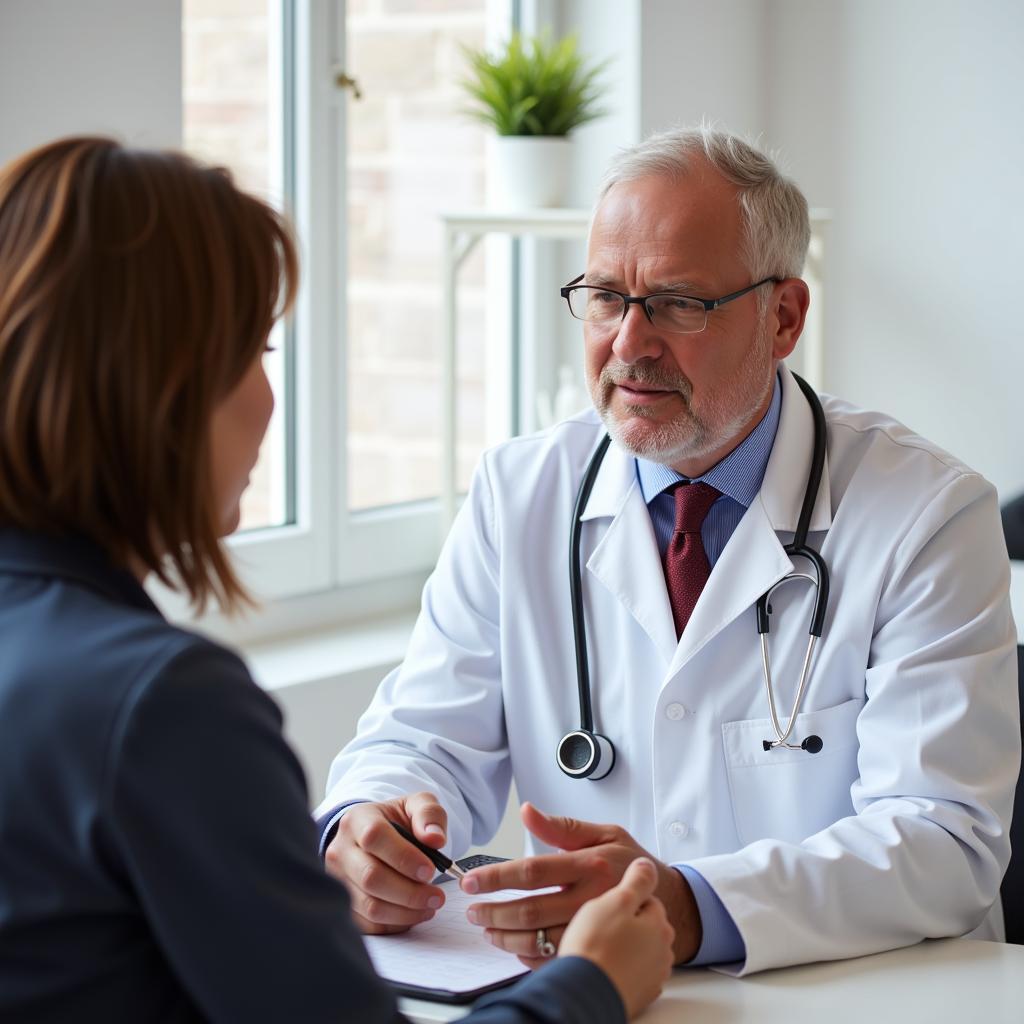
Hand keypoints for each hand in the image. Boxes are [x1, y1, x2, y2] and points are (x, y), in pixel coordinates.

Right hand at [324, 791, 448, 934]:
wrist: (374, 835)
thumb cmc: (397, 821)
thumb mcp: (416, 805)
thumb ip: (430, 814)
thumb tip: (435, 839)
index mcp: (357, 820)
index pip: (374, 837)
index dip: (403, 856)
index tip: (430, 870)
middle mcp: (341, 850)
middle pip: (371, 877)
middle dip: (410, 892)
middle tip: (437, 896)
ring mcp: (338, 880)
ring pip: (370, 905)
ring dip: (406, 911)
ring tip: (430, 905)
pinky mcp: (344, 904)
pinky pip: (369, 924)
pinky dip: (396, 923)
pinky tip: (415, 913)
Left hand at [461, 802, 700, 964]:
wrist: (667, 899)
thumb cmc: (631, 862)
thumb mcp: (604, 832)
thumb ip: (562, 825)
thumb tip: (527, 811)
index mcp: (589, 864)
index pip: (532, 871)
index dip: (497, 877)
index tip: (472, 881)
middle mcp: (591, 898)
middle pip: (530, 910)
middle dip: (494, 911)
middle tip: (473, 910)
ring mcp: (593, 927)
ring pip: (539, 938)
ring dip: (506, 936)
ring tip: (488, 928)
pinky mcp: (595, 947)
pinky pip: (554, 958)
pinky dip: (529, 956)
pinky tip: (514, 946)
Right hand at [560, 858, 674, 1019]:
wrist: (585, 995)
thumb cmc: (599, 947)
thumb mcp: (618, 900)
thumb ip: (636, 880)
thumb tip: (646, 864)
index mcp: (657, 924)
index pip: (645, 898)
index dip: (622, 896)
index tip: (608, 899)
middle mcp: (660, 951)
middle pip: (640, 926)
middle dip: (622, 921)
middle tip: (598, 922)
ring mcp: (650, 975)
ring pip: (633, 950)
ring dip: (619, 945)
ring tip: (594, 944)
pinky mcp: (635, 996)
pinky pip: (626, 974)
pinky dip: (614, 967)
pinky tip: (596, 963)